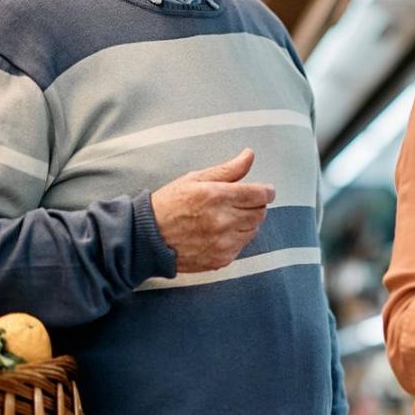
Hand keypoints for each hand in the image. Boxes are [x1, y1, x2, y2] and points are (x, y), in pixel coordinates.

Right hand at [151, 149, 275, 272]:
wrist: (148, 237)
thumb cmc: (169, 204)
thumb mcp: (196, 179)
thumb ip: (228, 170)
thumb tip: (249, 155)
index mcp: (217, 196)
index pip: (259, 194)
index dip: (266, 191)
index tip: (265, 190)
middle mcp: (223, 221)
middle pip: (260, 213)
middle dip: (255, 205)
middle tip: (241, 203)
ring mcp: (223, 243)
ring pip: (253, 230)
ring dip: (247, 222)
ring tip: (227, 218)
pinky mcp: (221, 259)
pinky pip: (242, 246)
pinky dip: (236, 239)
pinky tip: (219, 233)